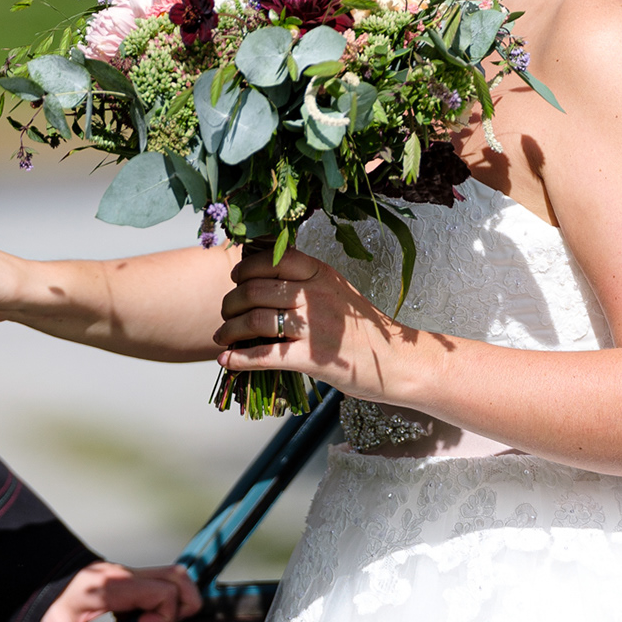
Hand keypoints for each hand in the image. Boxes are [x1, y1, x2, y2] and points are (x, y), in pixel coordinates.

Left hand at [36, 559, 206, 621]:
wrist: (33, 575)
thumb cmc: (45, 597)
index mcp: (116, 585)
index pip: (165, 592)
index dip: (165, 615)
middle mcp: (126, 575)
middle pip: (179, 577)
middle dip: (184, 605)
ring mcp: (127, 574)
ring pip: (173, 577)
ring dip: (176, 601)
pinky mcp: (125, 579)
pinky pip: (158, 584)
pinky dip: (162, 601)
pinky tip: (141, 621)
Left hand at [214, 250, 395, 394]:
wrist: (398, 362)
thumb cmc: (364, 330)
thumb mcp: (338, 292)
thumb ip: (306, 282)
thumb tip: (262, 280)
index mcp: (321, 273)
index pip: (271, 259)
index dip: (245, 268)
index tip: (236, 279)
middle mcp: (316, 295)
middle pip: (255, 290)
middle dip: (230, 303)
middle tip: (226, 314)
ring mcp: (314, 326)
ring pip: (254, 320)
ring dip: (230, 330)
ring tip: (223, 337)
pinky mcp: (313, 358)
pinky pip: (265, 355)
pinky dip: (240, 358)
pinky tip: (227, 360)